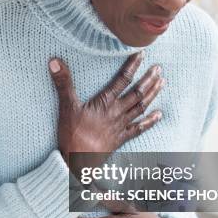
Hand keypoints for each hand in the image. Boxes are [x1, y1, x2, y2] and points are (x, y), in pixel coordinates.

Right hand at [48, 52, 163, 174]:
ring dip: (152, 94)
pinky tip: (159, 114)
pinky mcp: (120, 138)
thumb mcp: (66, 107)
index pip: (122, 80)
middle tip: (159, 69)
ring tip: (162, 83)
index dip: (132, 66)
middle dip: (148, 80)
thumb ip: (63, 83)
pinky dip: (150, 121)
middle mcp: (116, 112)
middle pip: (136, 93)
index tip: (142, 55)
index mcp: (105, 103)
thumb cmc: (72, 135)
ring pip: (140, 107)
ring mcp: (120, 126)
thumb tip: (54, 61)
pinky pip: (139, 128)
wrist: (78, 163)